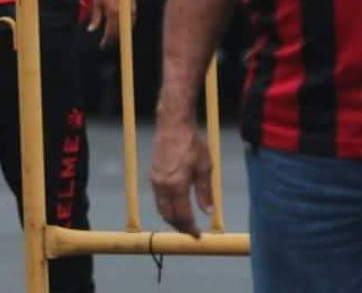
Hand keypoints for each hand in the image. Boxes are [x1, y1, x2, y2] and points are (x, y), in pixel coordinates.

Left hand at [89, 0, 131, 48]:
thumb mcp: (97, 2)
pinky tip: (119, 29)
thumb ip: (95, 18)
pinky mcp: (134, 10)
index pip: (110, 32)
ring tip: (112, 38)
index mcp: (113, 12)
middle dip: (112, 40)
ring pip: (126, 30)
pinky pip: (130, 24)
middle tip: (106, 43)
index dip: (106, 41)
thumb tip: (91, 29)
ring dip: (119, 35)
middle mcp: (123, 14)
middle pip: (119, 33)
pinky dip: (125, 28)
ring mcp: (130, 12)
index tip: (102, 45)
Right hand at [149, 121, 212, 237]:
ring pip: (161, 208)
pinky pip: (158, 197)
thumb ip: (205, 192)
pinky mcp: (153, 174)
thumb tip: (208, 212)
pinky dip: (166, 206)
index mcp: (177, 185)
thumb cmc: (191, 144)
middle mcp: (162, 185)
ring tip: (184, 221)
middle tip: (191, 231)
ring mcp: (155, 180)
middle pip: (168, 215)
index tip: (198, 235)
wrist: (173, 125)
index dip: (190, 228)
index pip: (182, 215)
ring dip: (171, 217)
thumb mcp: (204, 167)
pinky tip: (176, 204)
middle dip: (179, 226)